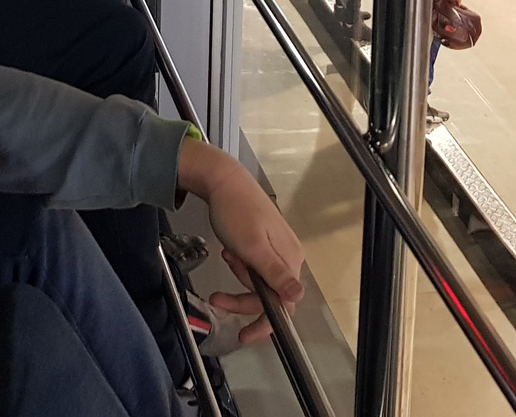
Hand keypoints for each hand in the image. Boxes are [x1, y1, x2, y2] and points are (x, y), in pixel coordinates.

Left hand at [177, 138, 304, 344]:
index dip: (264, 323)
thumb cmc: (236, 213)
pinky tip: (230, 251)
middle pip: (269, 294)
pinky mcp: (265, 241)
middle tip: (217, 297)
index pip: (284, 304)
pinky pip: (254, 266)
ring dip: (240, 278)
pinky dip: (240, 264)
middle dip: (242, 298)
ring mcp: (277, 248)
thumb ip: (274, 274)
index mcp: (290, 259)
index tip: (243, 336)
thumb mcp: (252, 247)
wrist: (223, 180)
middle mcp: (289, 256)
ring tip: (226, 257)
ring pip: (259, 281)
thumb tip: (299, 298)